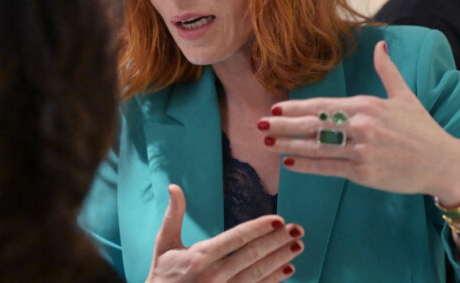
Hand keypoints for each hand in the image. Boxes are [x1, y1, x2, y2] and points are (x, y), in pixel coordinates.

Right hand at [146, 184, 303, 282]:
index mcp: (199, 257)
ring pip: (257, 275)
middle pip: (252, 256)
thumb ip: (173, 214)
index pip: (236, 239)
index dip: (258, 229)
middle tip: (298, 229)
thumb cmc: (162, 275)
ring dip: (280, 260)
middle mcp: (213, 276)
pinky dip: (273, 281)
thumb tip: (174, 186)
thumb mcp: (164, 243)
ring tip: (297, 246)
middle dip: (277, 241)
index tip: (278, 219)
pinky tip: (287, 270)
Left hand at [259, 40, 459, 198]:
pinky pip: (329, 168)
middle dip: (284, 125)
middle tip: (259, 124)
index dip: (296, 107)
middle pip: (314, 124)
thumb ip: (387, 70)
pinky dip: (307, 166)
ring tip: (267, 143)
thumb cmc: (421, 129)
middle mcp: (360, 126)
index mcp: (366, 105)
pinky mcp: (364, 173)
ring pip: (317, 146)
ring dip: (289, 145)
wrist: (443, 162)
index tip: (275, 108)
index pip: (322, 105)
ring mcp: (361, 150)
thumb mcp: (404, 96)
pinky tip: (289, 163)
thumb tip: (381, 43)